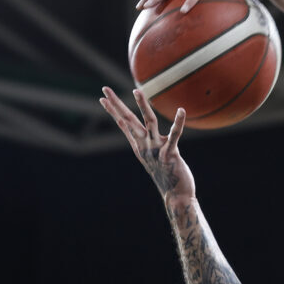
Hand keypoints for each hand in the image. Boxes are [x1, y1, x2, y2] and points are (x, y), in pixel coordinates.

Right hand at [99, 86, 194, 201]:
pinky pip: (175, 135)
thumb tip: (141, 134)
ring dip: (142, 106)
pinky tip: (181, 110)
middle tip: (104, 88)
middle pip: (128, 120)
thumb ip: (144, 143)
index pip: (123, 124)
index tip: (102, 98)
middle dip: (116, 104)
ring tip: (136, 90)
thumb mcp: (150, 157)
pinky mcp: (170, 154)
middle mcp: (144, 146)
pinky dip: (178, 123)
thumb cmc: (165, 174)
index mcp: (139, 146)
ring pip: (148, 123)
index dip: (113, 111)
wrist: (175, 195)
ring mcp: (156, 149)